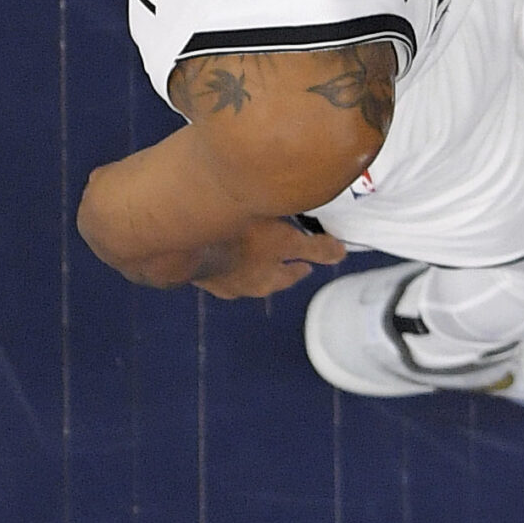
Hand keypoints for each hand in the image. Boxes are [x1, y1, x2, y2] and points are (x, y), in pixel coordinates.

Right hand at [190, 217, 346, 299]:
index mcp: (263, 282)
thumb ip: (313, 247)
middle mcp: (238, 286)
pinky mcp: (191, 264)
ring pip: (236, 268)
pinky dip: (221, 249)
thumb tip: (342, 254)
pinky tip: (218, 236)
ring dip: (244, 258)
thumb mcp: (285, 241)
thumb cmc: (240, 244)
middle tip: (278, 254)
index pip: (289, 277)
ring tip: (248, 241)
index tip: (306, 265)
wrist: (181, 244)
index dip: (300, 269)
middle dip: (271, 266)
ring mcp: (212, 276)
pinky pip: (213, 257)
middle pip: (261, 277)